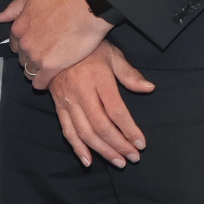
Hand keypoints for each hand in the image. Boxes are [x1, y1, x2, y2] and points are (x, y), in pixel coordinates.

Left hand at [0, 0, 112, 88]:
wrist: (87, 7)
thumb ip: (13, 8)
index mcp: (18, 27)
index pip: (14, 44)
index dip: (23, 44)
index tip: (34, 44)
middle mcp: (24, 44)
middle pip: (22, 58)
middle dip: (30, 57)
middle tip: (44, 53)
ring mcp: (36, 56)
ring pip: (29, 71)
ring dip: (35, 70)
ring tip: (46, 68)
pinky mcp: (51, 67)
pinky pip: (39, 82)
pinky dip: (41, 83)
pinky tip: (47, 81)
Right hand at [48, 42, 155, 168]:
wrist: (55, 41)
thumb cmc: (89, 49)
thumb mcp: (112, 55)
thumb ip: (129, 74)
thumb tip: (149, 89)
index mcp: (97, 78)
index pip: (115, 111)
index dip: (129, 130)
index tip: (141, 143)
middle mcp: (81, 92)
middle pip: (101, 125)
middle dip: (118, 145)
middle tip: (133, 158)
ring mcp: (67, 100)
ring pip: (84, 132)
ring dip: (102, 151)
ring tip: (117, 162)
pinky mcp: (58, 106)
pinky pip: (67, 130)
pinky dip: (77, 148)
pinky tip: (89, 161)